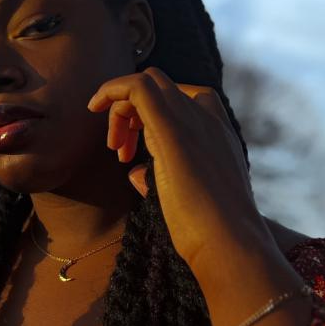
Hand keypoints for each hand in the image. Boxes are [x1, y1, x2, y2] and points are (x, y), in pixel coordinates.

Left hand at [87, 66, 265, 273]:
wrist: (231, 243)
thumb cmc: (211, 229)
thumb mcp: (186, 196)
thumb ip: (160, 178)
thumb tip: (135, 173)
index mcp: (218, 133)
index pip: (183, 99)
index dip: (148, 116)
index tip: (130, 151)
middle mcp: (208, 119)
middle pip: (163, 87)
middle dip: (133, 111)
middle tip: (119, 151)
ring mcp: (192, 121)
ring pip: (149, 83)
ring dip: (121, 110)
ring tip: (115, 150)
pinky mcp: (172, 131)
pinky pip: (138, 87)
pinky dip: (112, 88)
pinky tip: (93, 105)